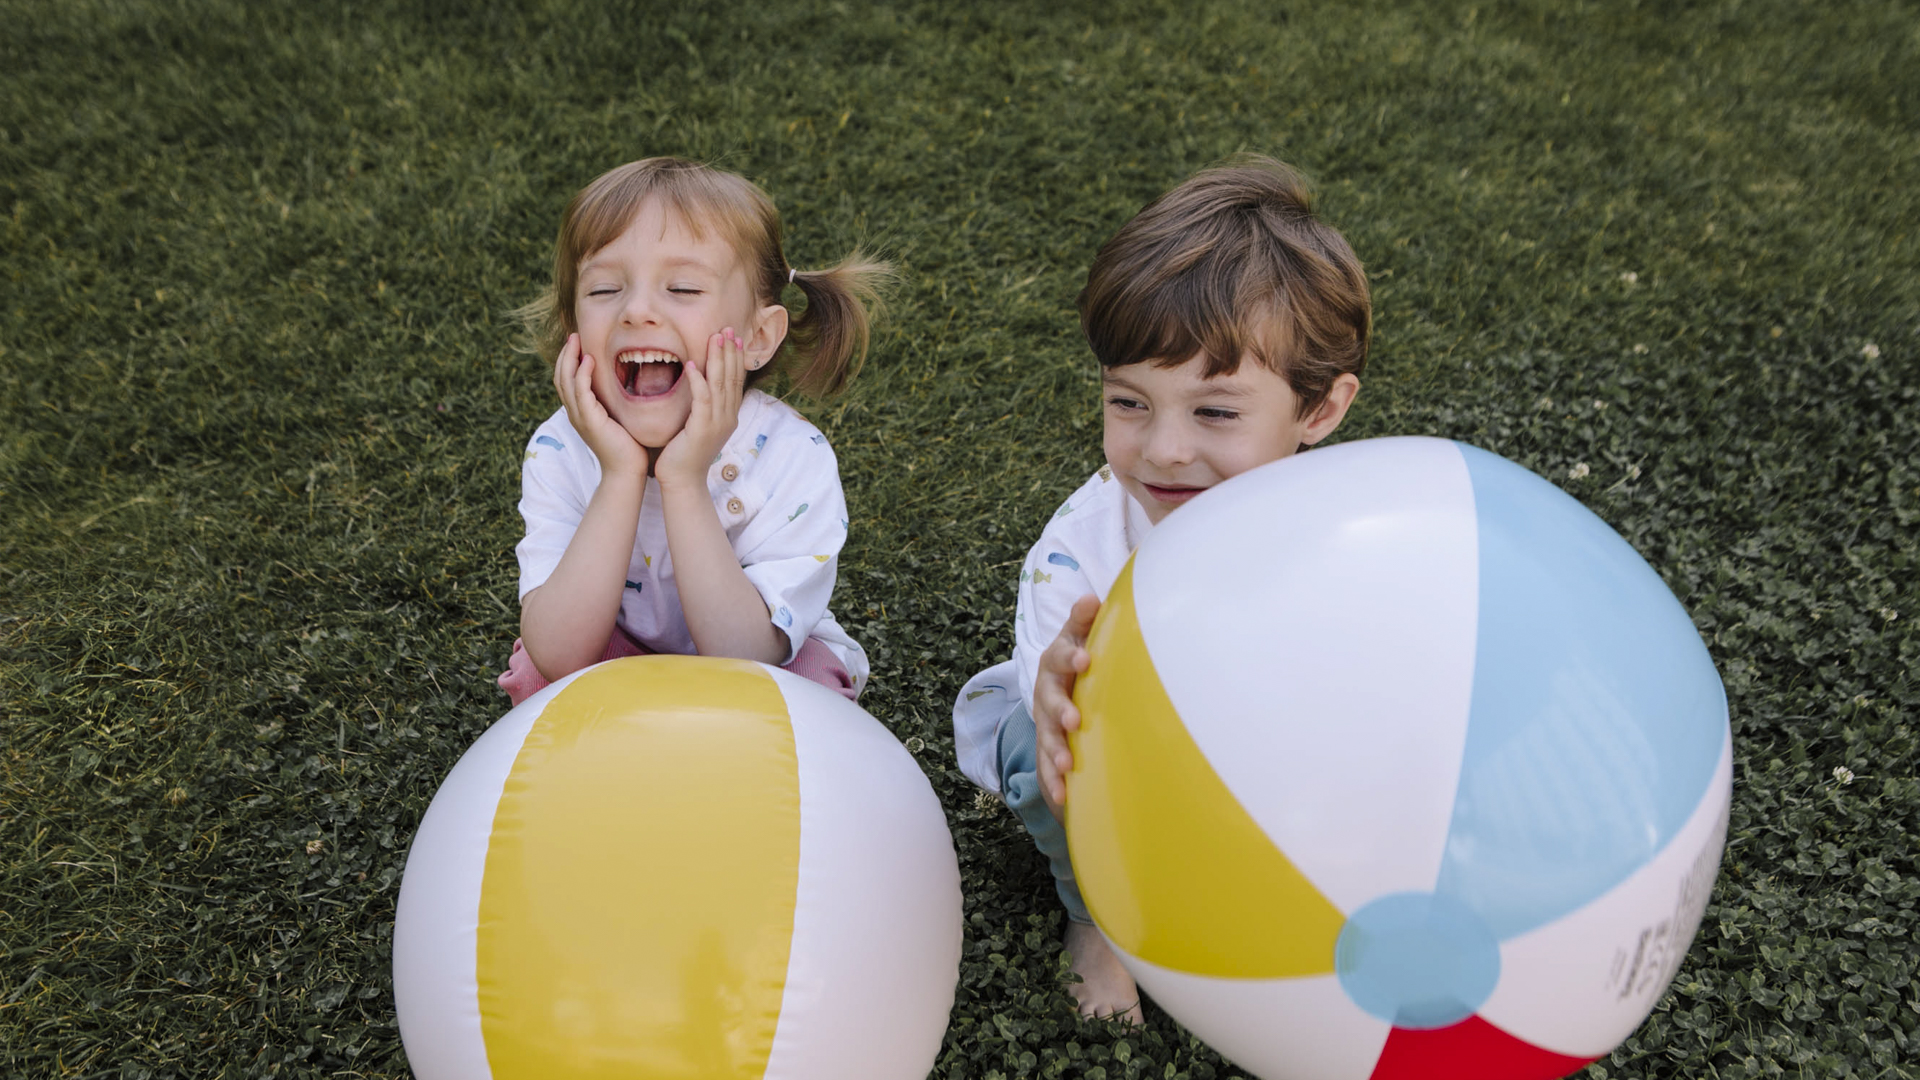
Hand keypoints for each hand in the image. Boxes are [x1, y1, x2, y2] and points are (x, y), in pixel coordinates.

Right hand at [553, 332, 645, 477]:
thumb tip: (622, 385)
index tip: (577, 342)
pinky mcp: (589, 420)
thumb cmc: (627, 446)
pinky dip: (582, 374)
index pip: (566, 381)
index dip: (568, 360)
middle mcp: (575, 413)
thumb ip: (612, 402)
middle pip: (560, 377)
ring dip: (570, 358)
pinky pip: (581, 392)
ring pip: (566, 381)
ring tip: (577, 340)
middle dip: (566, 354)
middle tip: (573, 335)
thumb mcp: (616, 418)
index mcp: (580, 412)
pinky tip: (589, 360)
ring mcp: (579, 417)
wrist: (627, 471)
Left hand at [655, 327, 747, 489]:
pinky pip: (702, 399)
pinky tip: (690, 365)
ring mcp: (717, 424)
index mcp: (729, 416)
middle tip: (728, 329)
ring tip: (715, 337)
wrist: (683, 481)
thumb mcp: (699, 426)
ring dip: (717, 359)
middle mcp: (728, 418)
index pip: (735, 381)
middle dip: (730, 352)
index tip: (733, 337)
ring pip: (719, 384)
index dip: (735, 358)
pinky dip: (697, 381)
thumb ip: (704, 407)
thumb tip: (702, 386)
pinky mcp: (702, 429)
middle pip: (731, 378)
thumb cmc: (685, 453)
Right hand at [1032, 593, 1101, 815]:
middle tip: (1073, 720)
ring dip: (1055, 751)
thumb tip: (1091, 598)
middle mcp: (1047, 692)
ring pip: (1047, 737)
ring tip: (1067, 766)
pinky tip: (1062, 799)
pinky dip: (1053, 782)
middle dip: (1060, 710)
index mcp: (1057, 662)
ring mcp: (1045, 722)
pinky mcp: (1048, 749)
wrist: (1060, 686)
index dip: (1071, 656)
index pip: (1061, 655)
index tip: (1086, 660)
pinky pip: (1047, 768)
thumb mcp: (1080, 635)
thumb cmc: (1079, 659)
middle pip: (1049, 700)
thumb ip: (1084, 620)